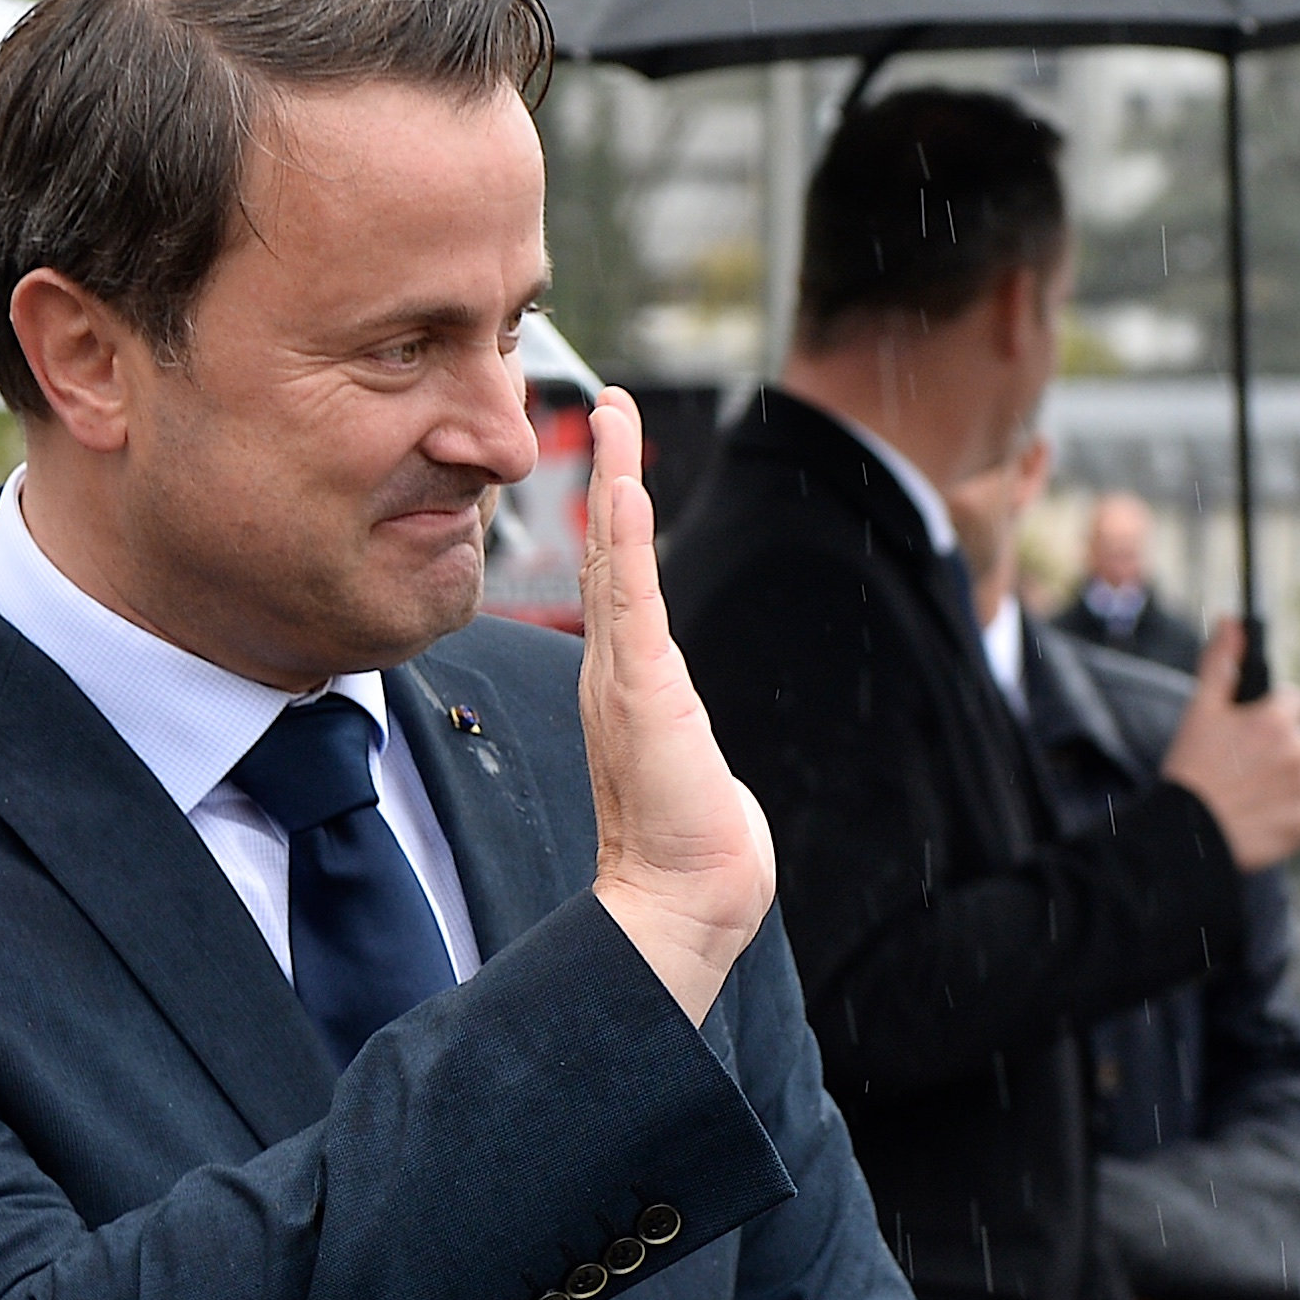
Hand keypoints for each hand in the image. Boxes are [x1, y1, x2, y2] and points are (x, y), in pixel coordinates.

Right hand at [580, 388, 773, 1020]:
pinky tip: (625, 486)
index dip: (614, 515)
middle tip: (609, 403)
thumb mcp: (687, 767)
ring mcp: (621, 674)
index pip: (618, 582)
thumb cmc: (692, 846)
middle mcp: (614, 669)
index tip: (618, 457)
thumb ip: (679, 737)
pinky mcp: (639, 686)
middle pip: (606, 549)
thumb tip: (688, 744)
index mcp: (626, 683)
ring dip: (616, 479)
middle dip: (610, 470)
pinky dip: (624, 536)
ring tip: (615, 415)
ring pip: (613, 556)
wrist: (685, 897)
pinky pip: (629, 594)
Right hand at [1159, 617, 1299, 869]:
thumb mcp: (1200, 710)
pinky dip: (1286, 811)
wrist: (1184, 835)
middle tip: (1239, 766)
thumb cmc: (1190, 769)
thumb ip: (1222, 663)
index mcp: (1277, 720)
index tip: (1247, 730)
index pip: (1295, 700)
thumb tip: (1232, 621)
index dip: (1269, 712)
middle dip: (1276, 747)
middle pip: (1299, 738)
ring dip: (1282, 779)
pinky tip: (1255, 814)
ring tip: (1245, 793)